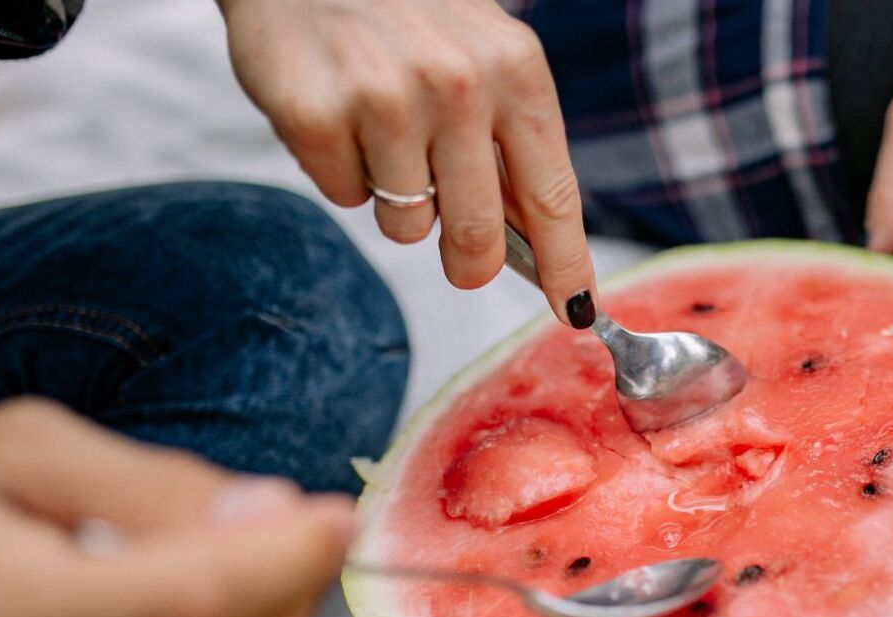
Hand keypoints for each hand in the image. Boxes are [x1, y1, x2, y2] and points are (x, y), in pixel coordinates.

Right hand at [220, 0, 596, 324]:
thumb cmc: (406, 10)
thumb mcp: (483, 51)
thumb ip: (510, 140)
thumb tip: (537, 242)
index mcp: (515, 68)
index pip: (552, 195)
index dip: (566, 264)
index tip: (577, 309)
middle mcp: (457, 84)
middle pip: (478, 235)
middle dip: (472, 264)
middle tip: (462, 262)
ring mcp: (383, 100)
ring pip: (406, 225)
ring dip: (396, 201)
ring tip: (381, 131)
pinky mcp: (315, 115)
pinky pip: (343, 196)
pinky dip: (341, 171)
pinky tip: (339, 113)